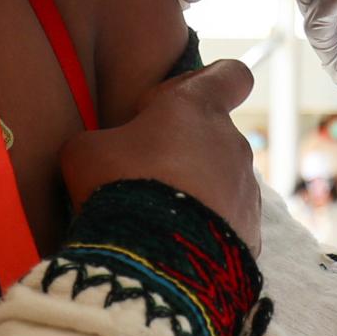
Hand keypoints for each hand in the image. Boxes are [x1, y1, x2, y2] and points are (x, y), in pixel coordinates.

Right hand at [60, 60, 261, 252]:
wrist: (151, 260)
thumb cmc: (118, 187)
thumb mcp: (86, 151)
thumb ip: (102, 139)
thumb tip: (104, 151)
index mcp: (198, 109)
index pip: (232, 75)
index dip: (207, 82)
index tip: (175, 103)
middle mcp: (233, 143)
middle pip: (213, 134)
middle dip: (182, 149)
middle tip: (142, 173)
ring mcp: (247, 190)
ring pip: (221, 181)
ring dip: (193, 191)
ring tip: (155, 217)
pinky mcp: (250, 233)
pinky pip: (226, 222)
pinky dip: (204, 229)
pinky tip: (173, 245)